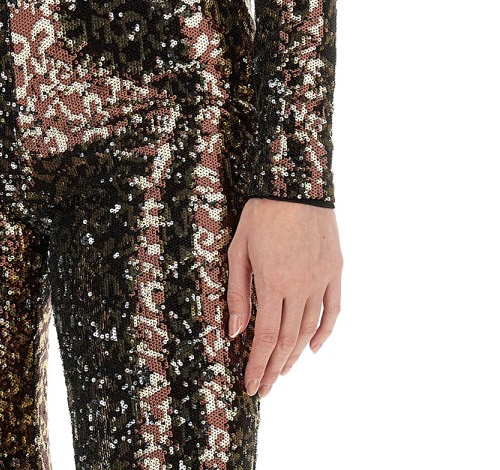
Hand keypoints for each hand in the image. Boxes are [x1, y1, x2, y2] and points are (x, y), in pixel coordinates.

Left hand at [226, 198, 341, 397]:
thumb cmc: (261, 213)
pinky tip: (312, 348)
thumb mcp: (239, 249)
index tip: (251, 386)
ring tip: (282, 371)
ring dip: (295, 354)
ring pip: (309, 329)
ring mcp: (321, 279)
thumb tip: (237, 331)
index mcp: (274, 282)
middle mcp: (301, 286)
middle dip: (274, 368)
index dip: (259, 365)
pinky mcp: (335, 270)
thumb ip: (239, 291)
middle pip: (288, 340)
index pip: (267, 337)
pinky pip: (332, 310)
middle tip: (264, 387)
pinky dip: (324, 332)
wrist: (295, 183)